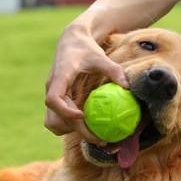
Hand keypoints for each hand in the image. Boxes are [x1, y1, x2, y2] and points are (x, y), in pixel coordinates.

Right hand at [44, 23, 128, 141]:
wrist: (71, 41)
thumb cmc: (86, 48)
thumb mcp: (100, 57)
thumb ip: (114, 70)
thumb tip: (128, 87)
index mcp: (59, 77)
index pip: (53, 99)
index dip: (65, 112)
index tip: (82, 116)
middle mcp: (52, 89)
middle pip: (55, 118)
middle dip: (76, 130)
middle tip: (99, 139)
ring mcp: (52, 96)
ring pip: (52, 123)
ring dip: (70, 130)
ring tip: (92, 133)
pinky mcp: (57, 101)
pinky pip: (58, 120)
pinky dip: (69, 126)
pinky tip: (87, 125)